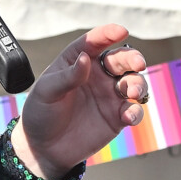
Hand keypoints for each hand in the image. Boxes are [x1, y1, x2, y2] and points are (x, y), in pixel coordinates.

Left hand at [13, 25, 147, 177]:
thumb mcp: (46, 91)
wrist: (44, 148)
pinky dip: (136, 112)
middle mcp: (98, 75)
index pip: (96, 42)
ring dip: (138, 83)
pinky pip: (133, 111)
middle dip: (133, 58)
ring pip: (134, 82)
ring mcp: (110, 96)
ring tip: (133, 91)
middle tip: (138, 63)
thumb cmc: (41, 113)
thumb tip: (85, 59)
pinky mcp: (117, 118)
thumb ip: (67, 76)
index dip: (108, 34)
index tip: (121, 31)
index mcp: (79, 61)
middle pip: (122, 60)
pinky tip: (128, 116)